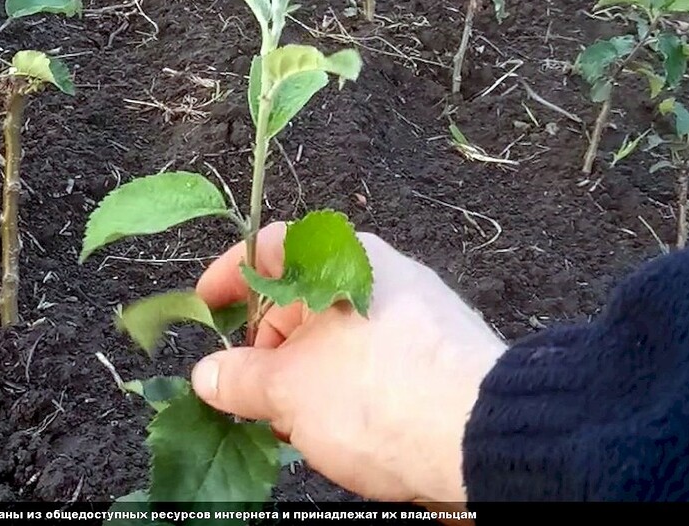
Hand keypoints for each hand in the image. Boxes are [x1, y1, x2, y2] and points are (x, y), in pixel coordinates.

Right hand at [189, 222, 506, 505]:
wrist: (482, 440)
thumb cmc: (381, 393)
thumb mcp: (288, 387)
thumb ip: (240, 378)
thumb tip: (210, 375)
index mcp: (343, 258)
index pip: (271, 247)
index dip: (229, 276)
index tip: (205, 308)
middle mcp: (381, 277)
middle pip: (303, 298)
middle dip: (266, 345)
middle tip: (246, 388)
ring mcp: (413, 319)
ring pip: (338, 339)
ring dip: (304, 377)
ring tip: (290, 423)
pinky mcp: (437, 362)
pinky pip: (373, 367)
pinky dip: (344, 393)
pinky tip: (336, 431)